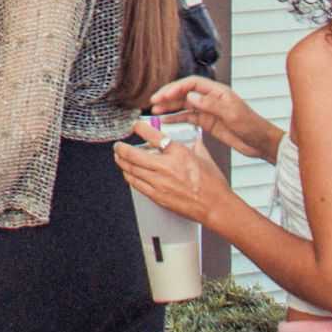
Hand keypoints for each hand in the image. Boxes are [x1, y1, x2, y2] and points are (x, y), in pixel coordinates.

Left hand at [116, 125, 230, 227]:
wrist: (214, 205)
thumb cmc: (212, 184)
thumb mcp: (204, 156)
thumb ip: (194, 145)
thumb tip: (191, 138)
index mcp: (178, 153)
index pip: (153, 136)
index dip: (140, 129)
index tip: (135, 126)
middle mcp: (166, 167)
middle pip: (134, 155)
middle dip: (122, 149)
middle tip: (118, 145)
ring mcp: (159, 183)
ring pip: (132, 170)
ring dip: (122, 162)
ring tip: (118, 157)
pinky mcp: (157, 196)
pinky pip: (137, 185)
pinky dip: (129, 177)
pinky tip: (128, 174)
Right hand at [146, 76, 275, 158]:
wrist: (260, 142)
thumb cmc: (251, 125)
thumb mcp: (232, 114)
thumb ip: (211, 104)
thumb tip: (191, 96)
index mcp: (218, 91)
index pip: (192, 83)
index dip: (176, 87)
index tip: (163, 95)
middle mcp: (211, 98)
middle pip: (185, 93)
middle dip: (168, 96)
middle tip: (153, 102)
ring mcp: (208, 110)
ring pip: (184, 105)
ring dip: (169, 107)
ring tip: (155, 111)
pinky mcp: (208, 122)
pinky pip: (188, 117)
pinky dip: (176, 118)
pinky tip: (165, 121)